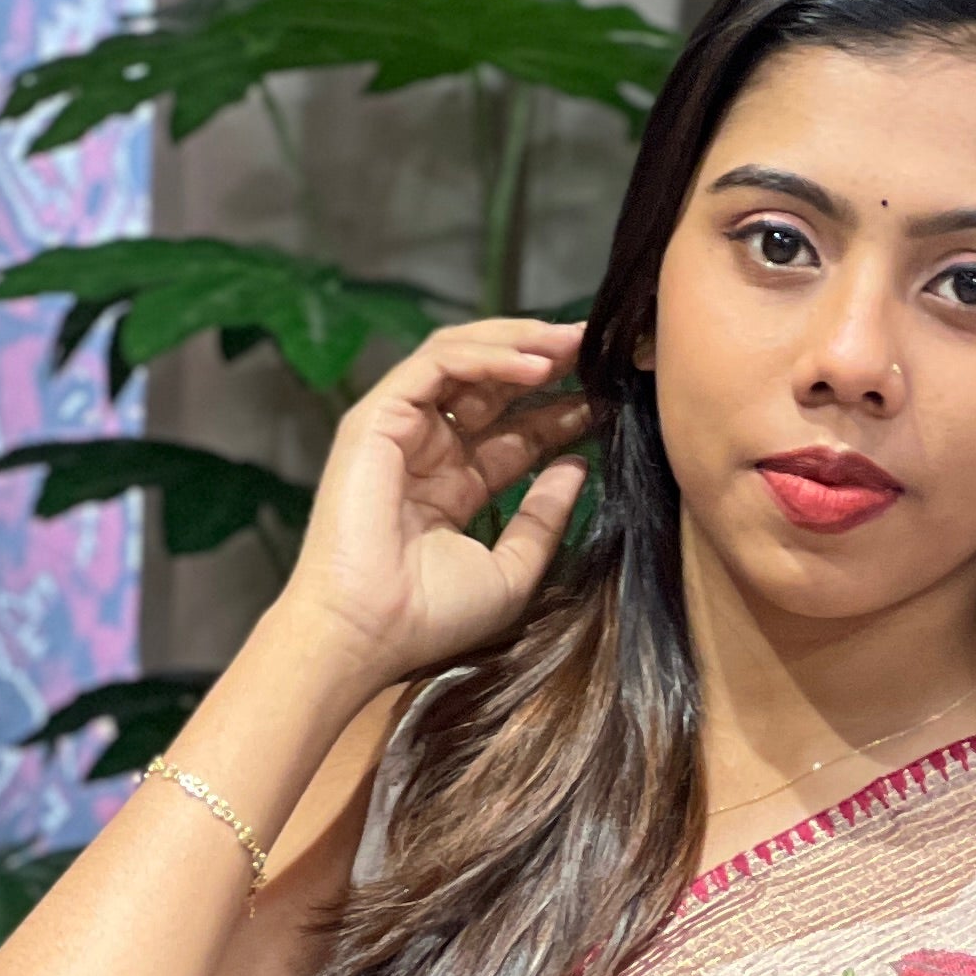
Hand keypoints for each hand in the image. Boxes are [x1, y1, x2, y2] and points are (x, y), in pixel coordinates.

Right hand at [277, 317, 595, 693]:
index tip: (605, 400)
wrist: (370, 631)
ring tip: (571, 344)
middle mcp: (426, 450)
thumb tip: (579, 465)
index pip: (513, 433)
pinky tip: (535, 365)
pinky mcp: (378, 415)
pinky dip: (487, 356)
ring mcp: (400, 428)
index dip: (557, 411)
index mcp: (454, 487)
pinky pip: (437, 363)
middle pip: (490, 386)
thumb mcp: (511, 570)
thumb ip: (544, 518)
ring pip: (462, 358)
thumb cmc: (432, 617)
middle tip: (595, 350)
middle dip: (543, 361)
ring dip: (519, 345)